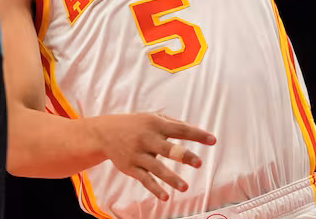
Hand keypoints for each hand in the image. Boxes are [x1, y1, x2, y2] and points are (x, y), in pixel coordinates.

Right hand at [89, 113, 215, 201]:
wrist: (103, 133)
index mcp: (155, 124)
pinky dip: (155, 189)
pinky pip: (145, 180)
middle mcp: (147, 139)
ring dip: (171, 178)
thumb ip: (172, 123)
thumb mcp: (151, 117)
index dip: (197, 134)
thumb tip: (194, 130)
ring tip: (184, 188)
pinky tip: (165, 197)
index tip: (212, 140)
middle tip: (199, 163)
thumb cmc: (134, 124)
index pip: (180, 129)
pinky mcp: (131, 168)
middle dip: (184, 156)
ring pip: (157, 168)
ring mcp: (138, 155)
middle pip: (168, 149)